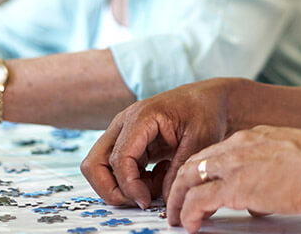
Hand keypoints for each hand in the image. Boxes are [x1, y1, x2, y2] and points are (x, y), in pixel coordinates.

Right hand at [81, 79, 230, 209]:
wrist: (206, 99)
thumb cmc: (203, 111)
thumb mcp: (201, 139)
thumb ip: (179, 169)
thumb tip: (163, 199)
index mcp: (141, 117)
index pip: (119, 158)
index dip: (129, 185)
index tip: (146, 201)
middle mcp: (124, 124)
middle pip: (94, 164)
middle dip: (112, 190)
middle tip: (140, 200)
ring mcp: (122, 134)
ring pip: (100, 169)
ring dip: (123, 186)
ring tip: (156, 184)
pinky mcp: (128, 144)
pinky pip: (117, 170)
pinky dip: (134, 181)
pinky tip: (160, 174)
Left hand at [167, 126, 300, 232]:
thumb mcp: (288, 161)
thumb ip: (267, 177)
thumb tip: (257, 202)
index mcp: (251, 139)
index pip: (213, 153)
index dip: (199, 171)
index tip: (193, 186)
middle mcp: (238, 147)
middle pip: (194, 163)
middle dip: (179, 185)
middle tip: (175, 203)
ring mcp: (234, 166)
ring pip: (189, 179)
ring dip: (178, 201)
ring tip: (176, 218)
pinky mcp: (236, 187)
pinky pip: (199, 200)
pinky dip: (188, 213)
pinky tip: (189, 225)